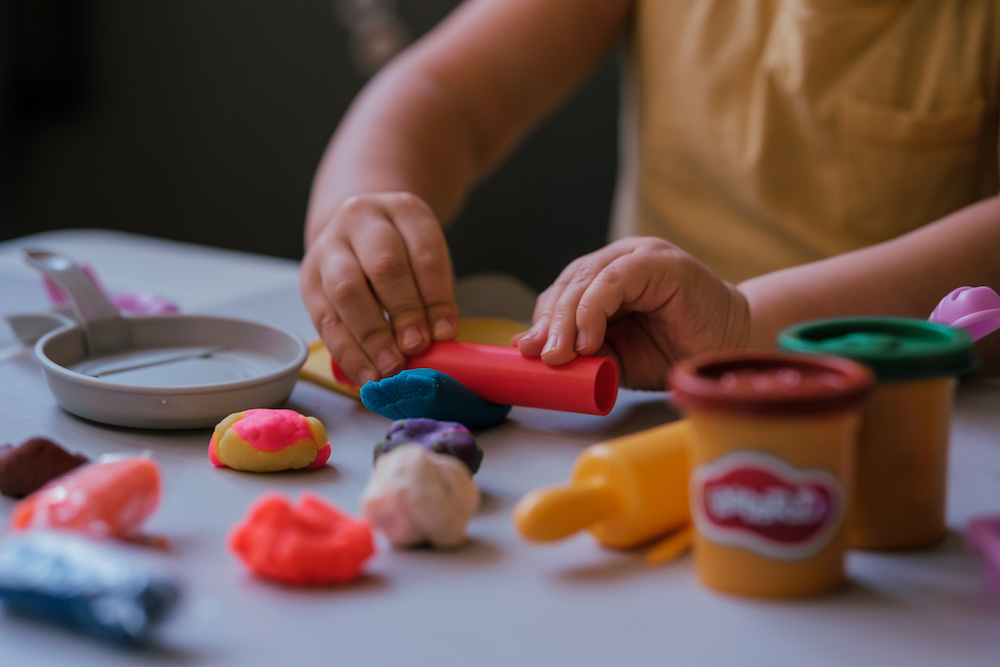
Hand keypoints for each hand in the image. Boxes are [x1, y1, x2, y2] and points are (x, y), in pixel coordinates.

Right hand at [301, 192, 459, 384]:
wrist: (358, 230)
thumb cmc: (403, 254)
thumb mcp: (427, 262)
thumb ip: (434, 297)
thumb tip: (437, 339)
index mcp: (404, 210)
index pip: (424, 253)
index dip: (435, 297)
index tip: (443, 333)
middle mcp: (362, 219)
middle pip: (384, 266)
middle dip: (402, 313)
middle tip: (415, 348)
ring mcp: (330, 246)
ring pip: (347, 290)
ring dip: (371, 335)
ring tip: (390, 367)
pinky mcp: (308, 277)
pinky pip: (324, 318)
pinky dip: (347, 351)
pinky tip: (364, 373)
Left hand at [514, 237, 750, 389]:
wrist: (728, 348)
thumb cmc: (673, 349)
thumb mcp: (616, 358)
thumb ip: (583, 353)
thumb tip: (539, 355)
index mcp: (604, 278)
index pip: (561, 294)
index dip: (542, 321)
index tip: (526, 352)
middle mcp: (618, 260)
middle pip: (569, 285)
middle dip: (550, 324)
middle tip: (540, 357)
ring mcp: (638, 255)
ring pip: (586, 280)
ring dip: (567, 320)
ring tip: (561, 354)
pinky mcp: (658, 261)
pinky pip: (613, 280)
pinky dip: (594, 310)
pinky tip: (588, 339)